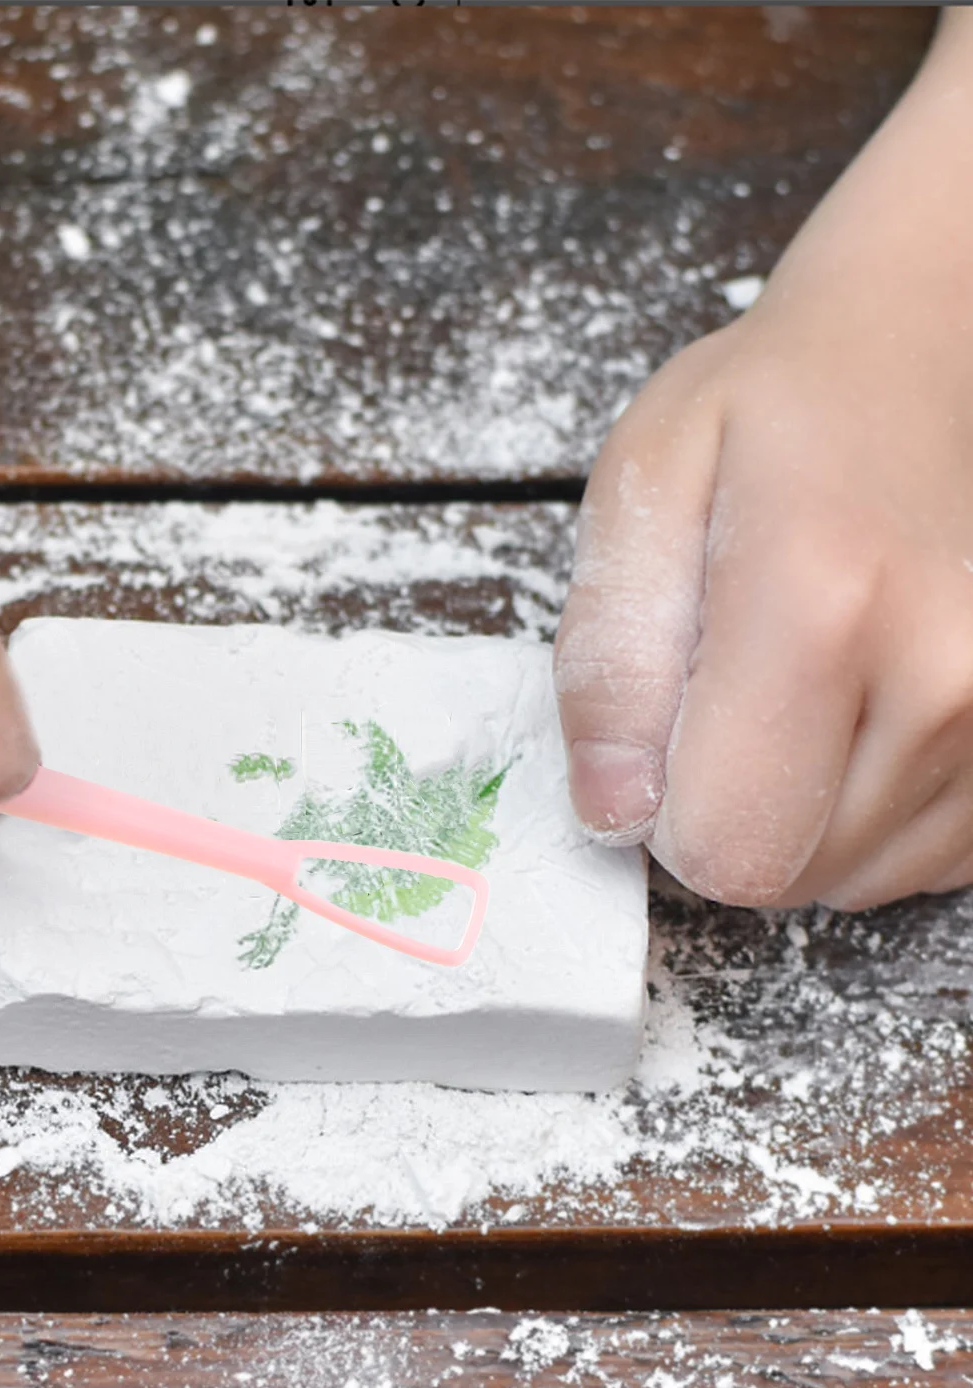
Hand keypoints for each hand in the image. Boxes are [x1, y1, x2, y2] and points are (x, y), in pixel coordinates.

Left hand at [555, 10, 972, 909]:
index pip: (726, 848)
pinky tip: (858, 711)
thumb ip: (610, 658)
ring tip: (798, 688)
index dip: (664, 815)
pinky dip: (868, 813)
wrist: (928, 347)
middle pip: (789, 877)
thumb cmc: (771, 411)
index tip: (663, 731)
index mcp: (827, 601)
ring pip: (857, 879)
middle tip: (728, 695)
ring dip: (798, 813)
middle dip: (728, 813)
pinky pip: (924, 859)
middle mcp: (952, 671)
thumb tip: (613, 812)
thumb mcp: (645, 489)